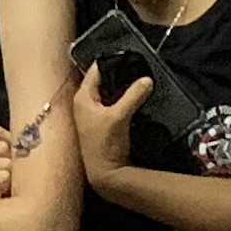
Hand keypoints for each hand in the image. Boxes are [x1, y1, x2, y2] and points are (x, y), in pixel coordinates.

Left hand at [69, 67, 148, 186]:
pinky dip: (122, 99)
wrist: (105, 174)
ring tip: (140, 78)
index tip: (130, 56)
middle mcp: (84, 103)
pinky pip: (112, 104)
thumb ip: (133, 95)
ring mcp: (92, 114)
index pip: (96, 70)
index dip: (111, 61)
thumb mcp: (119, 116)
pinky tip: (136, 97)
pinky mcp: (101, 123)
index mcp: (83, 97)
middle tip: (138, 66)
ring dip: (122, 87)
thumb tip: (147, 79)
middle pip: (102, 81)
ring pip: (108, 93)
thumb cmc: (105, 143)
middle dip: (118, 74)